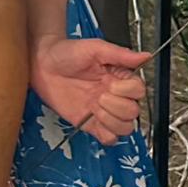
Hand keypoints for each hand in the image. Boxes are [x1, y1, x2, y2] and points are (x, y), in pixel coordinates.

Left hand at [31, 36, 148, 143]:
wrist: (42, 64)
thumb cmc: (67, 52)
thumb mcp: (95, 48)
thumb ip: (121, 54)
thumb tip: (145, 56)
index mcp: (119, 78)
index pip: (139, 91)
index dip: (127, 91)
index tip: (110, 83)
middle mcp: (115, 96)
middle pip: (134, 112)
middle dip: (116, 106)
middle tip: (99, 95)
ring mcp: (103, 111)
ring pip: (125, 128)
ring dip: (111, 120)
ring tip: (94, 107)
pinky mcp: (90, 124)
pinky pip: (109, 138)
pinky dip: (106, 134)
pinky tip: (93, 119)